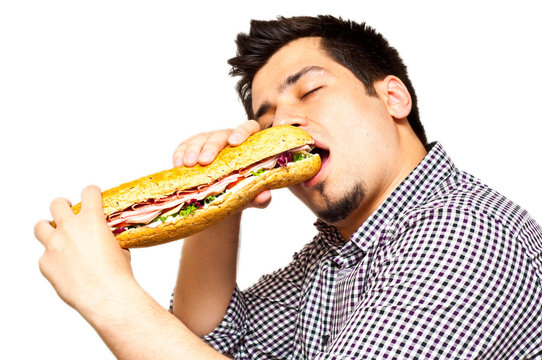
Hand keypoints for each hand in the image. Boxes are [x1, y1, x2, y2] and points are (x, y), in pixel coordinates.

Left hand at [35, 185, 134, 311]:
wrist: (105, 295)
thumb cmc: (117, 275)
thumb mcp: (120, 249)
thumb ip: (108, 239)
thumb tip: (108, 241)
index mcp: (92, 220)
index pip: (88, 192)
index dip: (91, 192)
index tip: (91, 195)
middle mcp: (69, 228)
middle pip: (57, 204)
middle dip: (63, 205)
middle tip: (67, 211)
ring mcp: (54, 245)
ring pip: (40, 226)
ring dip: (48, 228)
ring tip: (55, 235)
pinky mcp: (45, 263)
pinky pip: (44, 256)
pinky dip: (52, 259)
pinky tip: (63, 267)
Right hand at [172, 120, 270, 208]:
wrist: (218, 198)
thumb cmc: (239, 191)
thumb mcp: (250, 197)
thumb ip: (259, 197)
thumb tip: (264, 196)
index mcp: (247, 145)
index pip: (249, 128)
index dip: (243, 132)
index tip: (234, 142)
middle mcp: (228, 139)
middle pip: (221, 136)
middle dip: (211, 147)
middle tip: (204, 162)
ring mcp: (209, 141)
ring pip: (201, 139)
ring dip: (193, 150)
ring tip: (188, 164)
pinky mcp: (191, 147)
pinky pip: (184, 146)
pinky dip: (180, 154)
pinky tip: (177, 164)